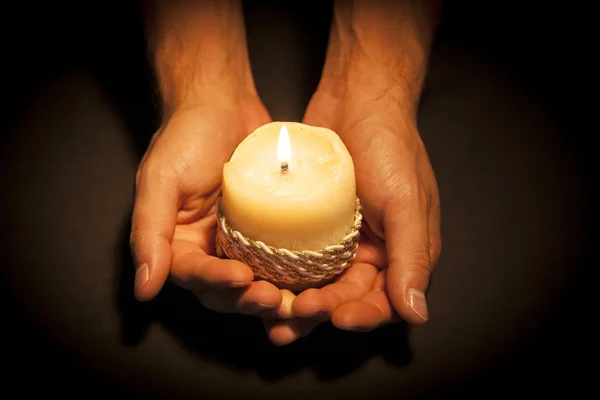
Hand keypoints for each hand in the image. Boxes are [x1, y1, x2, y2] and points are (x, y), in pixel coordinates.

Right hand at [130, 93, 290, 317]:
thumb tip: (143, 288)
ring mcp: (241, 241)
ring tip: (297, 301)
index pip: (193, 275)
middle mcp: (208, 247)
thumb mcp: (160, 179)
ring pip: (256, 282)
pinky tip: (313, 279)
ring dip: (274, 296)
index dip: (215, 283)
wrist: (223, 103)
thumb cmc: (187, 134)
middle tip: (275, 300)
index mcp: (177, 242)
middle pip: (226, 291)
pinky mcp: (268, 230)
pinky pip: (280, 259)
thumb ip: (149, 232)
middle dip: (249, 299)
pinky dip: (293, 274)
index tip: (241, 278)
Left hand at [265, 85, 441, 343]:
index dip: (362, 315)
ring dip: (296, 302)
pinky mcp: (312, 225)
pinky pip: (297, 257)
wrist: (357, 100)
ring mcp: (339, 239)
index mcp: (402, 252)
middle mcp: (372, 251)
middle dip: (322, 311)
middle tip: (293, 319)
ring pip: (318, 283)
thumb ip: (411, 257)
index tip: (338, 319)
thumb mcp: (406, 202)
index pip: (385, 300)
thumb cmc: (390, 146)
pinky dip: (283, 274)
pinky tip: (262, 283)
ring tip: (272, 317)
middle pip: (346, 297)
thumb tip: (417, 315)